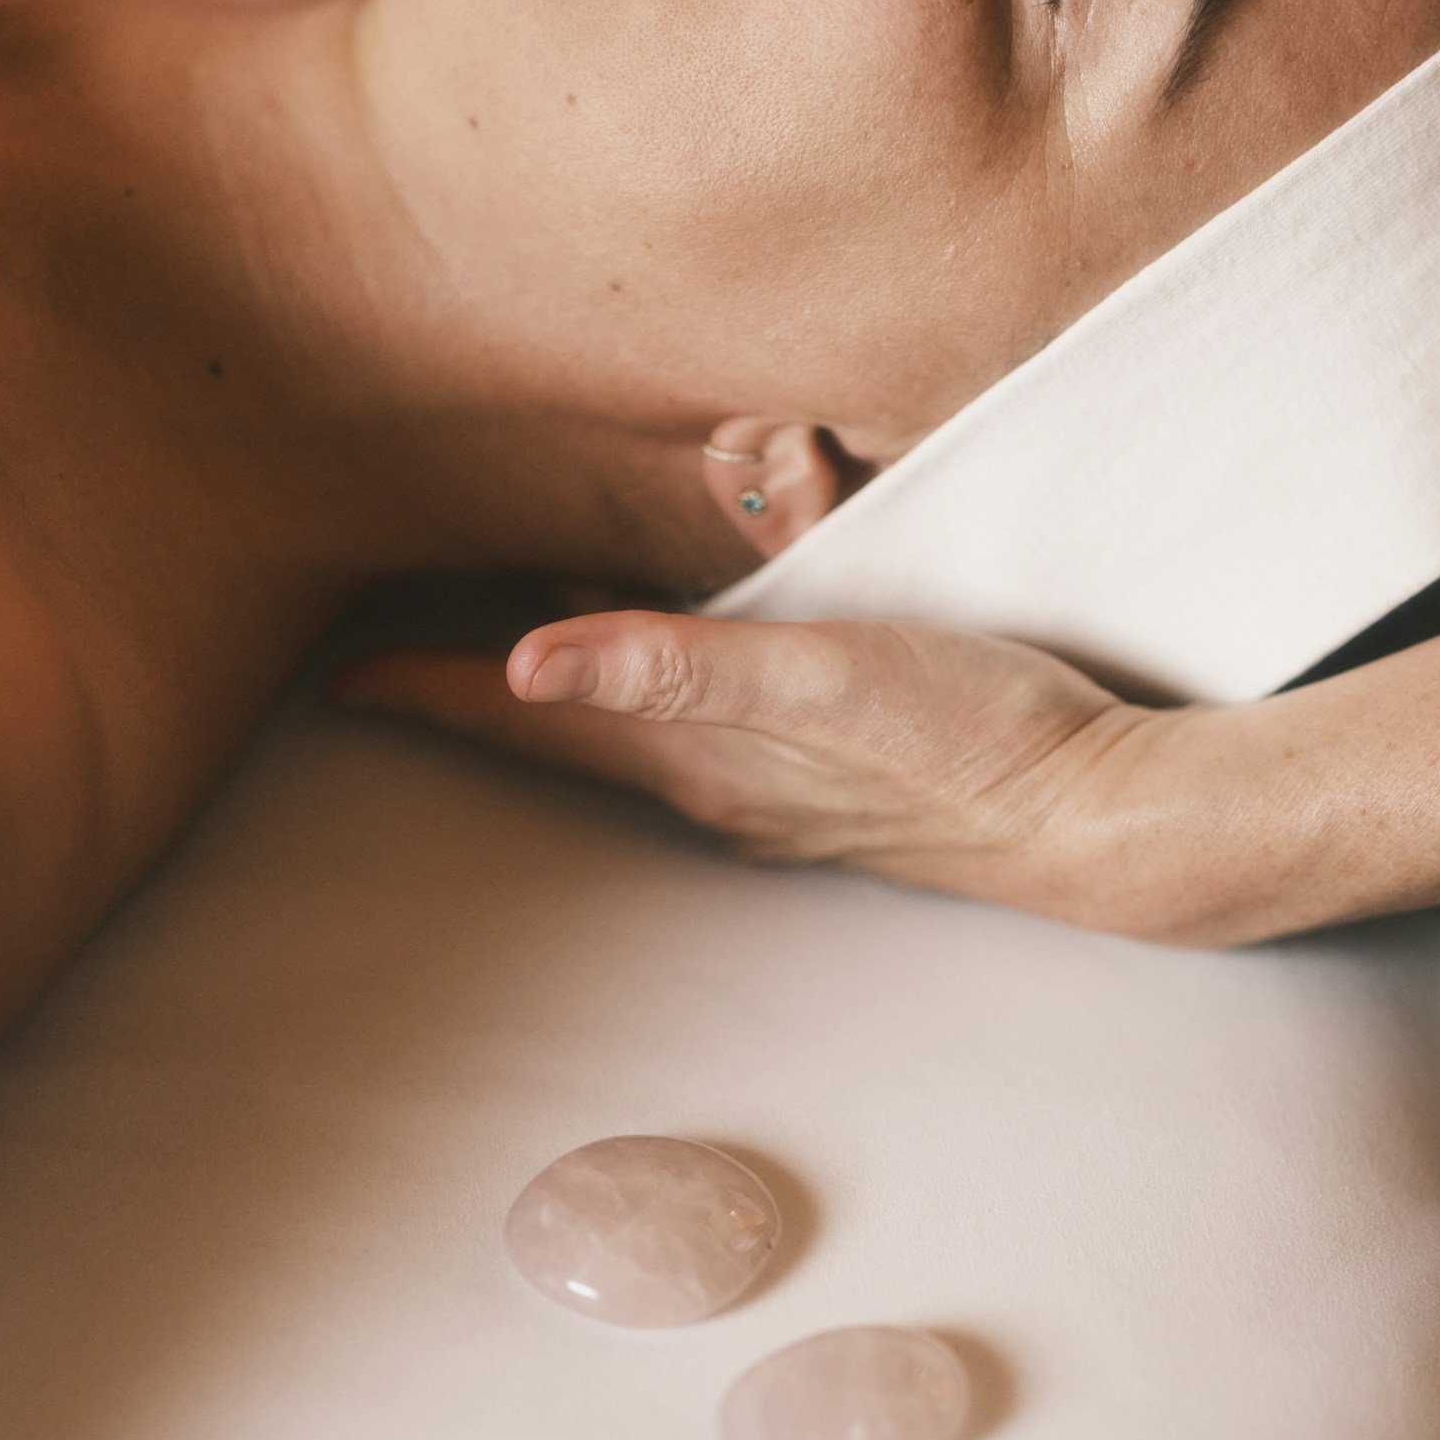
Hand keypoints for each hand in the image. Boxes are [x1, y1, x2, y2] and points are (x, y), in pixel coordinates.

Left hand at [332, 610, 1185, 933]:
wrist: (1097, 819)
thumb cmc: (971, 739)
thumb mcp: (821, 675)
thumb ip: (676, 663)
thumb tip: (526, 667)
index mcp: (695, 753)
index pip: (527, 721)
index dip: (430, 695)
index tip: (342, 683)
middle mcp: (718, 782)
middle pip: (568, 727)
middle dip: (488, 680)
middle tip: (414, 637)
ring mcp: (776, 791)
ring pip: (640, 721)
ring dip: (580, 675)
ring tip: (528, 620)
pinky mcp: (833, 782)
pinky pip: (715, 720)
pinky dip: (670, 676)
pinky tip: (697, 641)